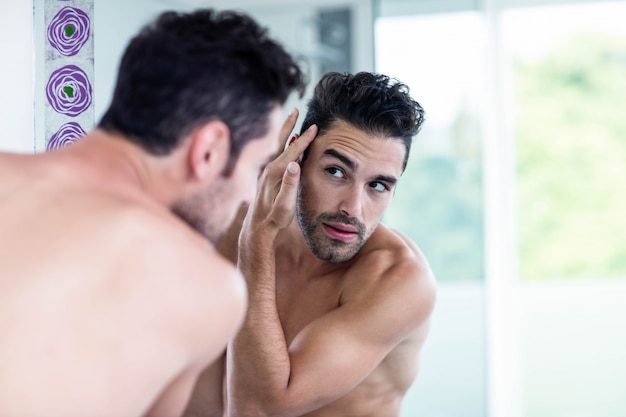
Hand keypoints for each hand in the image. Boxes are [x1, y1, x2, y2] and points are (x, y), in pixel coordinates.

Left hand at [242, 108, 317, 238]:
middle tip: (296, 109)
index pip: (293, 151)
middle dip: (290, 125)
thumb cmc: (274, 218)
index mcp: (276, 173)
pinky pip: (278, 155)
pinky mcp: (267, 176)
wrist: (258, 228)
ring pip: (279, 147)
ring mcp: (267, 172)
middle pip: (282, 142)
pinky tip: (288, 144)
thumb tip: (295, 164)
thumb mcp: (285, 205)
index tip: (315, 126)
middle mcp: (269, 168)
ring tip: (293, 120)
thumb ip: (290, 185)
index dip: (304, 139)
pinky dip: (284, 145)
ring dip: (287, 132)